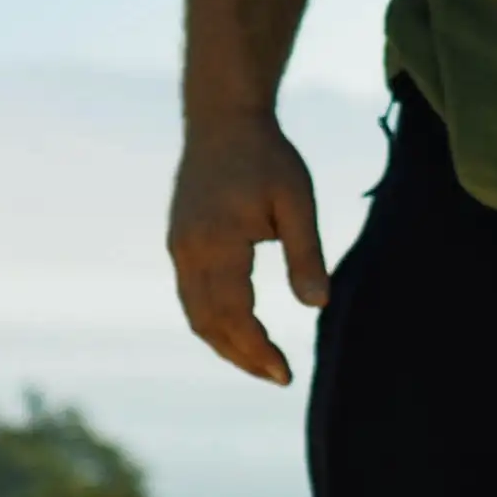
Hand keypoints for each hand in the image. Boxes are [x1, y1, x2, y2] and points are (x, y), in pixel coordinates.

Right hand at [169, 112, 331, 385]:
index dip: (258, 350)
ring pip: (195, 314)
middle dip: (242, 356)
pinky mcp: (179, 242)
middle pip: (209, 324)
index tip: (286, 374)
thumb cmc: (266, 156)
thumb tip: (317, 306)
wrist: (222, 118)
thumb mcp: (297, 200)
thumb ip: (306, 253)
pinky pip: (190, 296)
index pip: (235, 315)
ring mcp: (179, 247)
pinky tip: (239, 328)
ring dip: (225, 344)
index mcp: (217, 243)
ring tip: (260, 362)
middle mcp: (189, 251)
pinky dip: (213, 321)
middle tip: (278, 377)